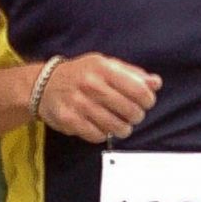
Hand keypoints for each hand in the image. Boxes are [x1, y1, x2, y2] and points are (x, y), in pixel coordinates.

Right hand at [36, 53, 161, 142]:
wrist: (44, 84)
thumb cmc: (81, 74)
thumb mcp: (105, 65)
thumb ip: (132, 73)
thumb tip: (156, 83)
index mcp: (103, 68)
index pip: (138, 89)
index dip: (148, 100)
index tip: (146, 103)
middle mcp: (91, 84)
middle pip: (129, 110)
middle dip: (136, 116)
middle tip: (133, 115)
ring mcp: (79, 103)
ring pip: (115, 126)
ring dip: (123, 128)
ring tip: (121, 124)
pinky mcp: (69, 120)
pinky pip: (98, 135)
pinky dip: (103, 134)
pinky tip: (102, 126)